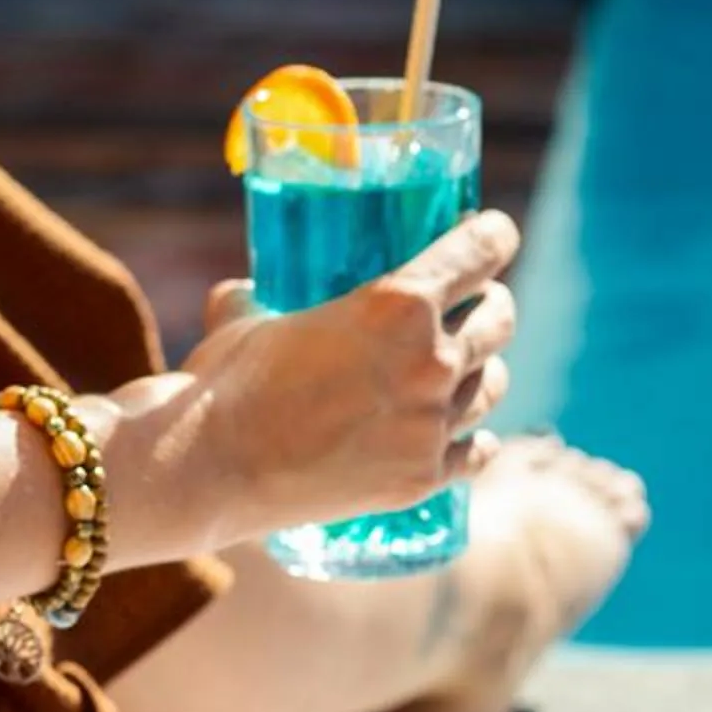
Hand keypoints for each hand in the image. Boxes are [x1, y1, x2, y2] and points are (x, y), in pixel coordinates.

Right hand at [141, 210, 522, 551]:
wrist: (211, 468)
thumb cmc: (224, 383)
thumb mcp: (245, 320)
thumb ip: (256, 299)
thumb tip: (243, 294)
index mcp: (397, 303)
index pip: (483, 250)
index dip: (493, 236)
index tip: (493, 234)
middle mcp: (431, 360)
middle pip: (500, 319)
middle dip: (490, 304)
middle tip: (473, 305)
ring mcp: (431, 425)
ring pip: (494, 385)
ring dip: (483, 370)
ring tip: (463, 371)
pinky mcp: (422, 478)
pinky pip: (477, 451)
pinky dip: (472, 439)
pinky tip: (461, 434)